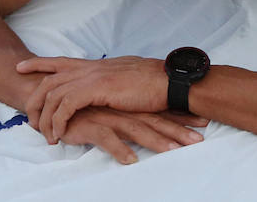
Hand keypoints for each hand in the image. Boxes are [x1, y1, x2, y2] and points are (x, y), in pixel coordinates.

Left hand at [18, 55, 171, 143]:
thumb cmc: (153, 83)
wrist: (169, 81)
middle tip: (28, 119)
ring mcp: (93, 76)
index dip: (39, 63)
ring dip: (46, 117)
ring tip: (47, 135)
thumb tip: (105, 89)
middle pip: (49, 79)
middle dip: (34, 99)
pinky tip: (60, 133)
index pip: (61, 61)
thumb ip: (110, 82)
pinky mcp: (97, 89)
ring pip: (54, 94)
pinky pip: (66, 105)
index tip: (21, 66)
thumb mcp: (125, 79)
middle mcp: (91, 68)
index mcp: (97, 65)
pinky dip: (58, 121)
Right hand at [56, 106, 206, 164]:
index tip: (203, 124)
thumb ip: (130, 116)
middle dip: (178, 132)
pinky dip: (119, 150)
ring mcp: (107, 115)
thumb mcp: (111, 110)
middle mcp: (122, 109)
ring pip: (136, 129)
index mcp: (130, 105)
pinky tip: (131, 161)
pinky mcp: (90, 124)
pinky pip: (106, 138)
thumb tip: (151, 125)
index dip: (181, 119)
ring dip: (156, 141)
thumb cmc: (84, 107)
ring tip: (173, 152)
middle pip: (155, 121)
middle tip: (199, 141)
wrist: (53, 95)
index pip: (161, 112)